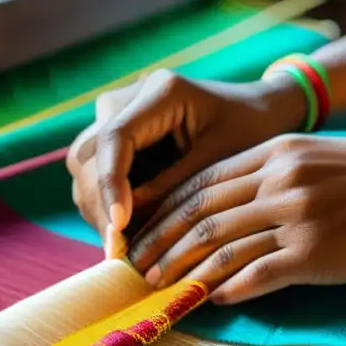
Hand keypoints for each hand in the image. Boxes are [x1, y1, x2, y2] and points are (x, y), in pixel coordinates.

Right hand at [67, 69, 306, 252]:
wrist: (260, 113)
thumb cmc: (251, 133)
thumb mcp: (220, 164)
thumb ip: (174, 189)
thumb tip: (124, 228)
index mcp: (161, 92)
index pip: (115, 138)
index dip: (110, 185)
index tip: (119, 227)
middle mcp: (129, 99)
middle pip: (89, 156)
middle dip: (101, 206)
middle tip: (119, 253)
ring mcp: (117, 117)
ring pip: (85, 169)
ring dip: (100, 209)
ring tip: (124, 248)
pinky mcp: (117, 139)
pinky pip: (97, 174)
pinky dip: (109, 205)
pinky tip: (128, 234)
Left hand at [127, 134, 345, 303]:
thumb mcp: (315, 160)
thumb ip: (270, 176)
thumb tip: (225, 207)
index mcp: (275, 153)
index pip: (203, 180)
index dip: (166, 207)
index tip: (144, 228)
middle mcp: (280, 181)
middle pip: (202, 212)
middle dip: (162, 240)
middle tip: (136, 264)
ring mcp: (297, 216)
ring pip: (222, 245)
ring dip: (184, 269)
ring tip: (161, 286)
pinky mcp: (315, 252)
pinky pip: (258, 272)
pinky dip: (228, 287)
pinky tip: (208, 299)